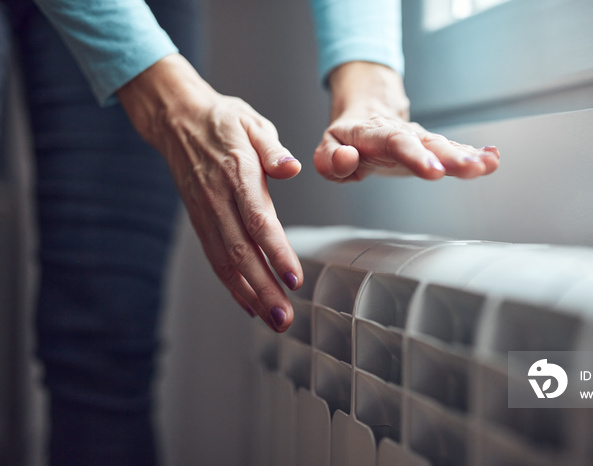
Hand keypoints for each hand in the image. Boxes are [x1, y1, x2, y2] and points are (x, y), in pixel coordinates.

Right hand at [117, 54, 301, 331]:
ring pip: (226, 261)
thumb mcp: (252, 121)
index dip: (276, 251)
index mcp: (236, 172)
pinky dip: (232, 284)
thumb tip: (290, 167)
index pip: (258, 220)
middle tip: (285, 316)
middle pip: (241, 251)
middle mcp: (217, 198)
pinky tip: (249, 303)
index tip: (293, 278)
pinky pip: (215, 258)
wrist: (177, 119)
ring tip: (272, 320)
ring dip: (250, 294)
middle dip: (264, 288)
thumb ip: (272, 148)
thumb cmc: (221, 120)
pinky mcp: (200, 221)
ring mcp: (205, 212)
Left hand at [313, 62, 499, 181]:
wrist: (365, 114)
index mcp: (374, 135)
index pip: (395, 144)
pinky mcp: (431, 148)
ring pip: (443, 146)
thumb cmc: (346, 138)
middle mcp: (401, 134)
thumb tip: (348, 158)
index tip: (434, 172)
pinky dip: (474, 154)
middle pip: (427, 143)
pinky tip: (492, 159)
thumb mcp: (326, 149)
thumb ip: (330, 159)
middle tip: (470, 169)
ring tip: (488, 164)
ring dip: (467, 156)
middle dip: (450, 157)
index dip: (416, 157)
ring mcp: (419, 140)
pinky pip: (453, 149)